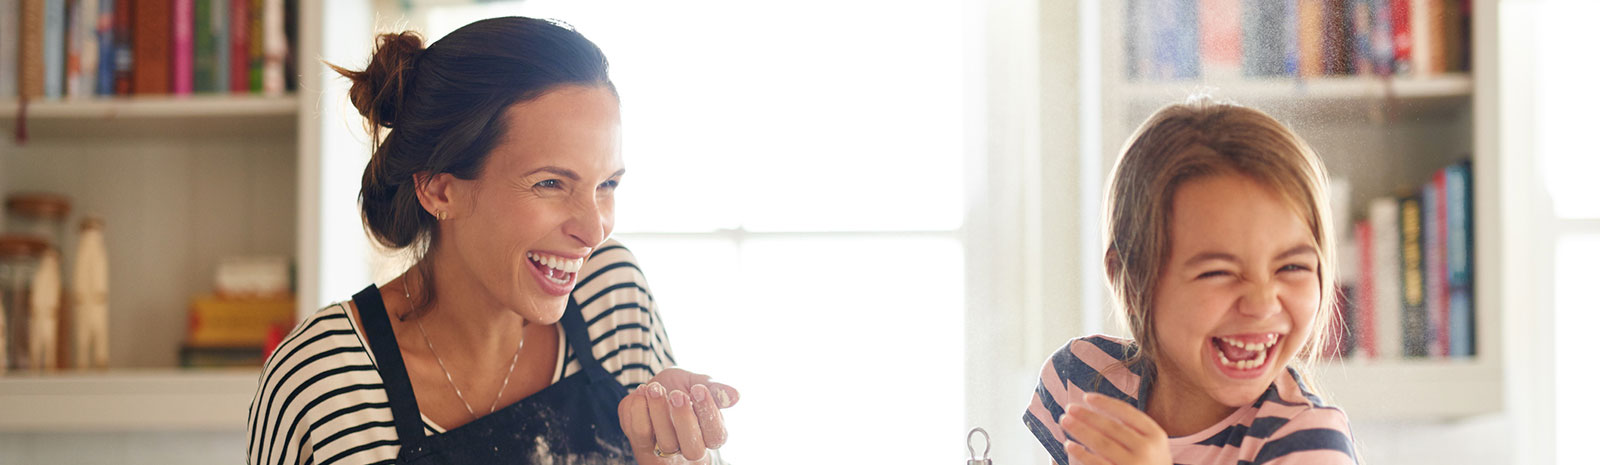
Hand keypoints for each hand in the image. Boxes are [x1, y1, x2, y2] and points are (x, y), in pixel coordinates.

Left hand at [617, 368, 739, 463]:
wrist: (651, 388)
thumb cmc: (681, 387)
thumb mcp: (698, 382)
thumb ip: (715, 389)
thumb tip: (736, 396)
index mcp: (710, 433)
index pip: (716, 435)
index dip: (708, 413)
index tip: (699, 389)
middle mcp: (690, 447)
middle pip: (693, 449)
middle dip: (684, 421)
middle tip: (677, 395)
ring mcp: (666, 449)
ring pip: (666, 443)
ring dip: (658, 412)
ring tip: (654, 388)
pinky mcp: (642, 444)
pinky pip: (640, 434)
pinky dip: (639, 410)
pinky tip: (641, 391)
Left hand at [1058, 393, 1171, 464]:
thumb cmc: (1150, 463)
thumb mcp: (1153, 444)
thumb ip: (1133, 429)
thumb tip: (1095, 410)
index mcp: (1155, 434)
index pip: (1126, 412)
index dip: (1105, 402)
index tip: (1086, 396)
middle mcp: (1146, 449)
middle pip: (1110, 426)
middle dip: (1087, 415)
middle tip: (1069, 407)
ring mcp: (1133, 464)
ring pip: (1101, 443)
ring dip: (1080, 429)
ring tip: (1065, 421)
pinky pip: (1096, 463)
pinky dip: (1081, 453)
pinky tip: (1069, 444)